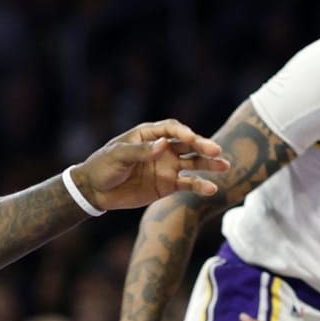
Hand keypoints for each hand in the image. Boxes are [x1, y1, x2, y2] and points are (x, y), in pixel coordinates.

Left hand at [74, 120, 230, 211]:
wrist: (95, 191)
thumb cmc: (103, 166)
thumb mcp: (118, 156)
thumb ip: (141, 151)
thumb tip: (164, 144)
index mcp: (149, 135)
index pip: (171, 129)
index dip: (183, 132)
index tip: (191, 139)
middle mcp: (162, 149)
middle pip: (187, 144)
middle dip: (202, 146)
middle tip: (217, 150)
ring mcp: (167, 167)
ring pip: (193, 163)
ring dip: (208, 164)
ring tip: (224, 166)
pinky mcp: (168, 185)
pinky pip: (188, 184)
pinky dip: (200, 186)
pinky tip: (212, 188)